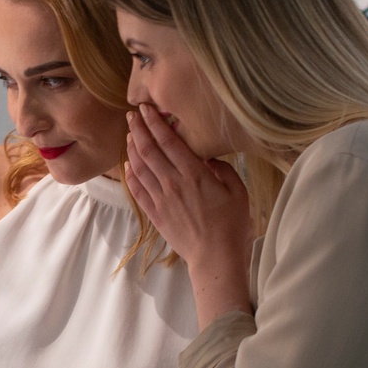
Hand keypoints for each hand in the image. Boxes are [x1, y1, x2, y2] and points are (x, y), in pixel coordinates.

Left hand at [126, 106, 255, 323]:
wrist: (215, 258)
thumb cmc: (232, 225)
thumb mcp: (238, 192)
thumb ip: (224, 170)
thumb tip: (209, 159)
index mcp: (194, 174)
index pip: (168, 142)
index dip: (155, 123)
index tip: (146, 109)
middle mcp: (173, 183)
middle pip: (148, 150)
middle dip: (139, 129)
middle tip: (132, 115)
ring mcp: (161, 199)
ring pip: (139, 168)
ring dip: (132, 148)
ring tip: (129, 134)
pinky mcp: (155, 214)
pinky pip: (137, 190)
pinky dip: (130, 175)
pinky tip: (128, 165)